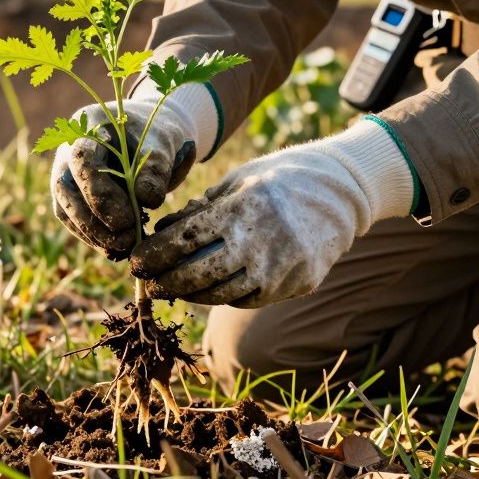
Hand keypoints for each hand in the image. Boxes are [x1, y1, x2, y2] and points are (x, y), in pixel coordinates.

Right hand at [51, 96, 198, 254]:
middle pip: (65, 188)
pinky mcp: (72, 198)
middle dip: (95, 219)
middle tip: (128, 239)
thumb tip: (145, 200)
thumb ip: (156, 166)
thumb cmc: (157, 136)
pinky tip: (117, 250)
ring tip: (125, 248)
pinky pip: (74, 221)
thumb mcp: (163, 143)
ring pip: (65, 209)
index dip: (101, 192)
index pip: (82, 158)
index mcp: (88, 125)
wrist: (151, 140)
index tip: (130, 217)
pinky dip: (94, 238)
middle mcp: (68, 149)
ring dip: (93, 234)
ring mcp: (66, 174)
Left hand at [130, 118, 415, 307]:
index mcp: (242, 209)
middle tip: (148, 283)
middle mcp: (261, 244)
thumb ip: (200, 210)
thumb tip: (160, 233)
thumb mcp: (237, 182)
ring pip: (222, 295)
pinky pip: (249, 299)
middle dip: (167, 282)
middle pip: (198, 275)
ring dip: (191, 295)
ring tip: (173, 288)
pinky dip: (224, 296)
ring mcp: (282, 270)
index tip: (136, 261)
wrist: (342, 193)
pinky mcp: (297, 285)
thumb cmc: (278, 180)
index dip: (155, 254)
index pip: (185, 240)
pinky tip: (208, 289)